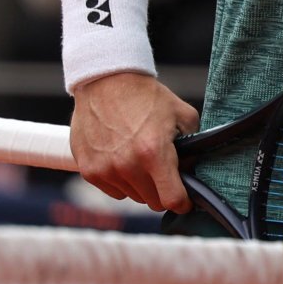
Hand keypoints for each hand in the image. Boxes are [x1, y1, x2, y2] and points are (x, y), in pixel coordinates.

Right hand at [69, 71, 199, 210]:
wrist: (107, 81)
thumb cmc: (147, 97)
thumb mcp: (182, 114)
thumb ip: (194, 144)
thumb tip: (193, 169)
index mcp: (154, 153)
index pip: (172, 199)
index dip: (182, 202)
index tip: (185, 199)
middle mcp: (128, 166)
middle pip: (152, 201)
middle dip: (162, 189)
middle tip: (162, 170)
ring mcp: (106, 170)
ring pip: (132, 196)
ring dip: (140, 184)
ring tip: (140, 158)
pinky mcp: (89, 170)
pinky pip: (113, 190)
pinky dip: (120, 180)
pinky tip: (123, 158)